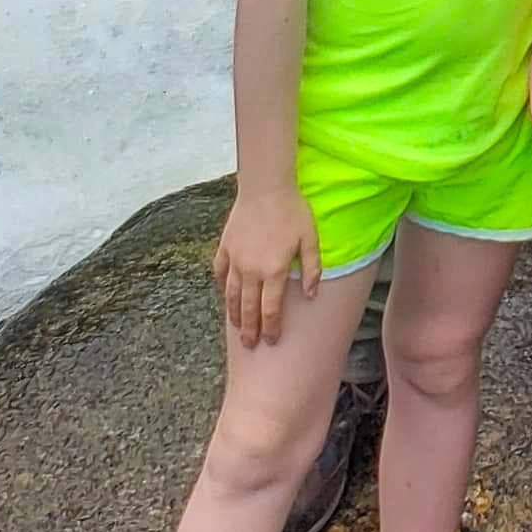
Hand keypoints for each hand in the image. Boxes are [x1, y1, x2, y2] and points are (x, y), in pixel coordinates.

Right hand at [216, 182, 320, 347]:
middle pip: (248, 308)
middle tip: (250, 344)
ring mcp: (235, 259)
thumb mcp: (310, 239)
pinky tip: (224, 293)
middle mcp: (251, 270)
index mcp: (274, 271)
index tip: (271, 340)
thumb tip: (311, 295)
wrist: (266, 187)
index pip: (271, 309)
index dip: (271, 328)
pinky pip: (219, 271)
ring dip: (233, 313)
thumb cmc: (292, 211)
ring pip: (231, 294)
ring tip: (237, 327)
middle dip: (250, 329)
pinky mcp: (225, 247)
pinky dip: (221, 285)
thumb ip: (312, 269)